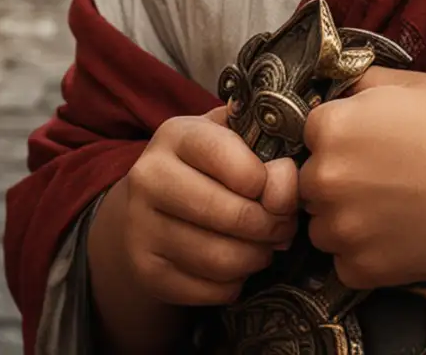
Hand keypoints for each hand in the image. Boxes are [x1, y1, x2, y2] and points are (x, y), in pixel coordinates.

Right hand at [114, 106, 299, 305]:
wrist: (154, 200)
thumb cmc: (211, 163)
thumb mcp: (236, 139)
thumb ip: (268, 152)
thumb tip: (283, 191)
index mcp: (176, 135)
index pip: (228, 156)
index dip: (266, 179)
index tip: (280, 191)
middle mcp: (149, 178)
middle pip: (228, 214)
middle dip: (271, 225)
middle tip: (285, 226)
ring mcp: (140, 227)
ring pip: (220, 258)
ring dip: (257, 257)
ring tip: (266, 246)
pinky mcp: (145, 270)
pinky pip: (207, 290)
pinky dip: (235, 283)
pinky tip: (239, 265)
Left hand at [299, 69, 425, 287]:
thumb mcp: (409, 84)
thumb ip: (362, 82)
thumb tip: (338, 89)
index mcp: (331, 128)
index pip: (311, 133)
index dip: (338, 137)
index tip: (365, 143)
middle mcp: (323, 178)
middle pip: (310, 182)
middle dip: (337, 179)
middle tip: (379, 178)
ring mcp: (339, 228)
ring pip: (322, 225)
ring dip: (345, 219)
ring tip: (389, 208)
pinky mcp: (356, 268)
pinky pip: (344, 261)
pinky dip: (363, 253)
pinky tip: (395, 234)